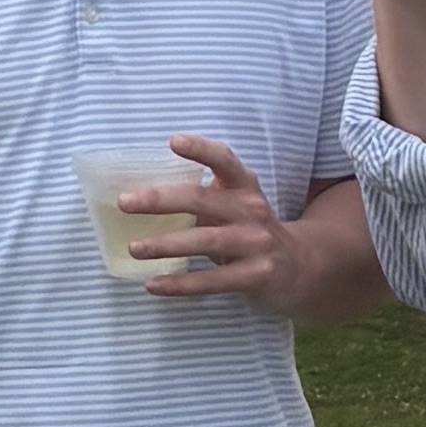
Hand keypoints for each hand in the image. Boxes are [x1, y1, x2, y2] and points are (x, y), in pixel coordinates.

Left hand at [133, 135, 305, 315]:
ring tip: (135, 248)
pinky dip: (180, 284)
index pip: (225, 160)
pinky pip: (212, 281)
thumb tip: (140, 199)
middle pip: (204, 200)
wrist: (301, 268)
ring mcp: (256, 243)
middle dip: (161, 200)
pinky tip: (152, 284)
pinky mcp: (256, 276)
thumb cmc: (250, 231)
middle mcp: (252, 210)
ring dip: (166, 244)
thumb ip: (202, 198)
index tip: (173, 141)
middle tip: (125, 202)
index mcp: (244, 187)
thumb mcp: (235, 206)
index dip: (201, 149)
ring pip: (206, 241)